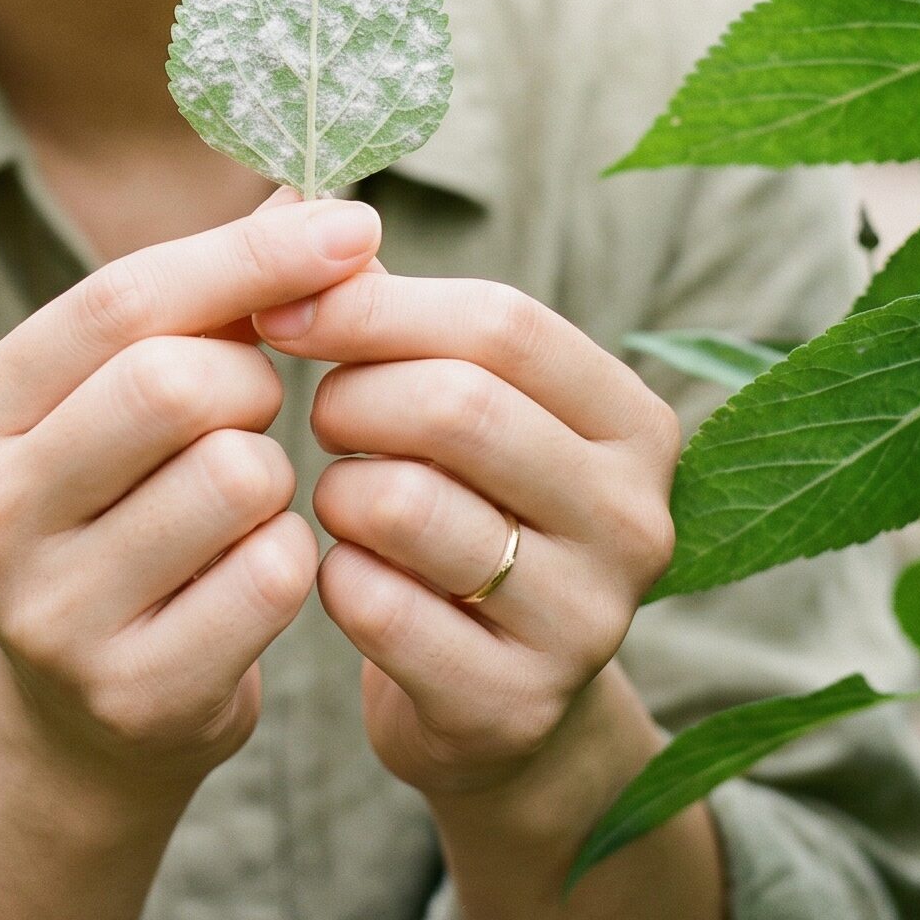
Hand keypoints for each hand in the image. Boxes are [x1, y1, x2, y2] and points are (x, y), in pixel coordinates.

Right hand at [0, 186, 383, 798]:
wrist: (99, 708)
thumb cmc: (131, 501)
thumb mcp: (135, 389)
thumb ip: (216, 290)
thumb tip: (327, 201)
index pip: (117, 301)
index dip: (246, 256)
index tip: (353, 227)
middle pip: (171, 383)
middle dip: (251, 381)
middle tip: (254, 409)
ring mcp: (45, 618)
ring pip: (237, 476)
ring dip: (274, 475)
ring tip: (240, 502)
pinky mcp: (130, 693)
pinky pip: (276, 574)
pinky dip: (293, 557)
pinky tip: (252, 574)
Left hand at [249, 265, 680, 802]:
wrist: (490, 702)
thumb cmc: (462, 510)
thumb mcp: (459, 406)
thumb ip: (392, 311)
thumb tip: (298, 213)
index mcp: (633, 421)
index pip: (502, 322)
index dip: (377, 306)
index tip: (285, 309)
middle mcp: (635, 518)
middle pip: (458, 406)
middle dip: (353, 398)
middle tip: (320, 416)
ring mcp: (587, 621)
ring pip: (407, 506)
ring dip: (337, 492)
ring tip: (340, 500)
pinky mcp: (514, 705)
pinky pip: (376, 607)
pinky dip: (333, 580)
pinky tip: (348, 579)